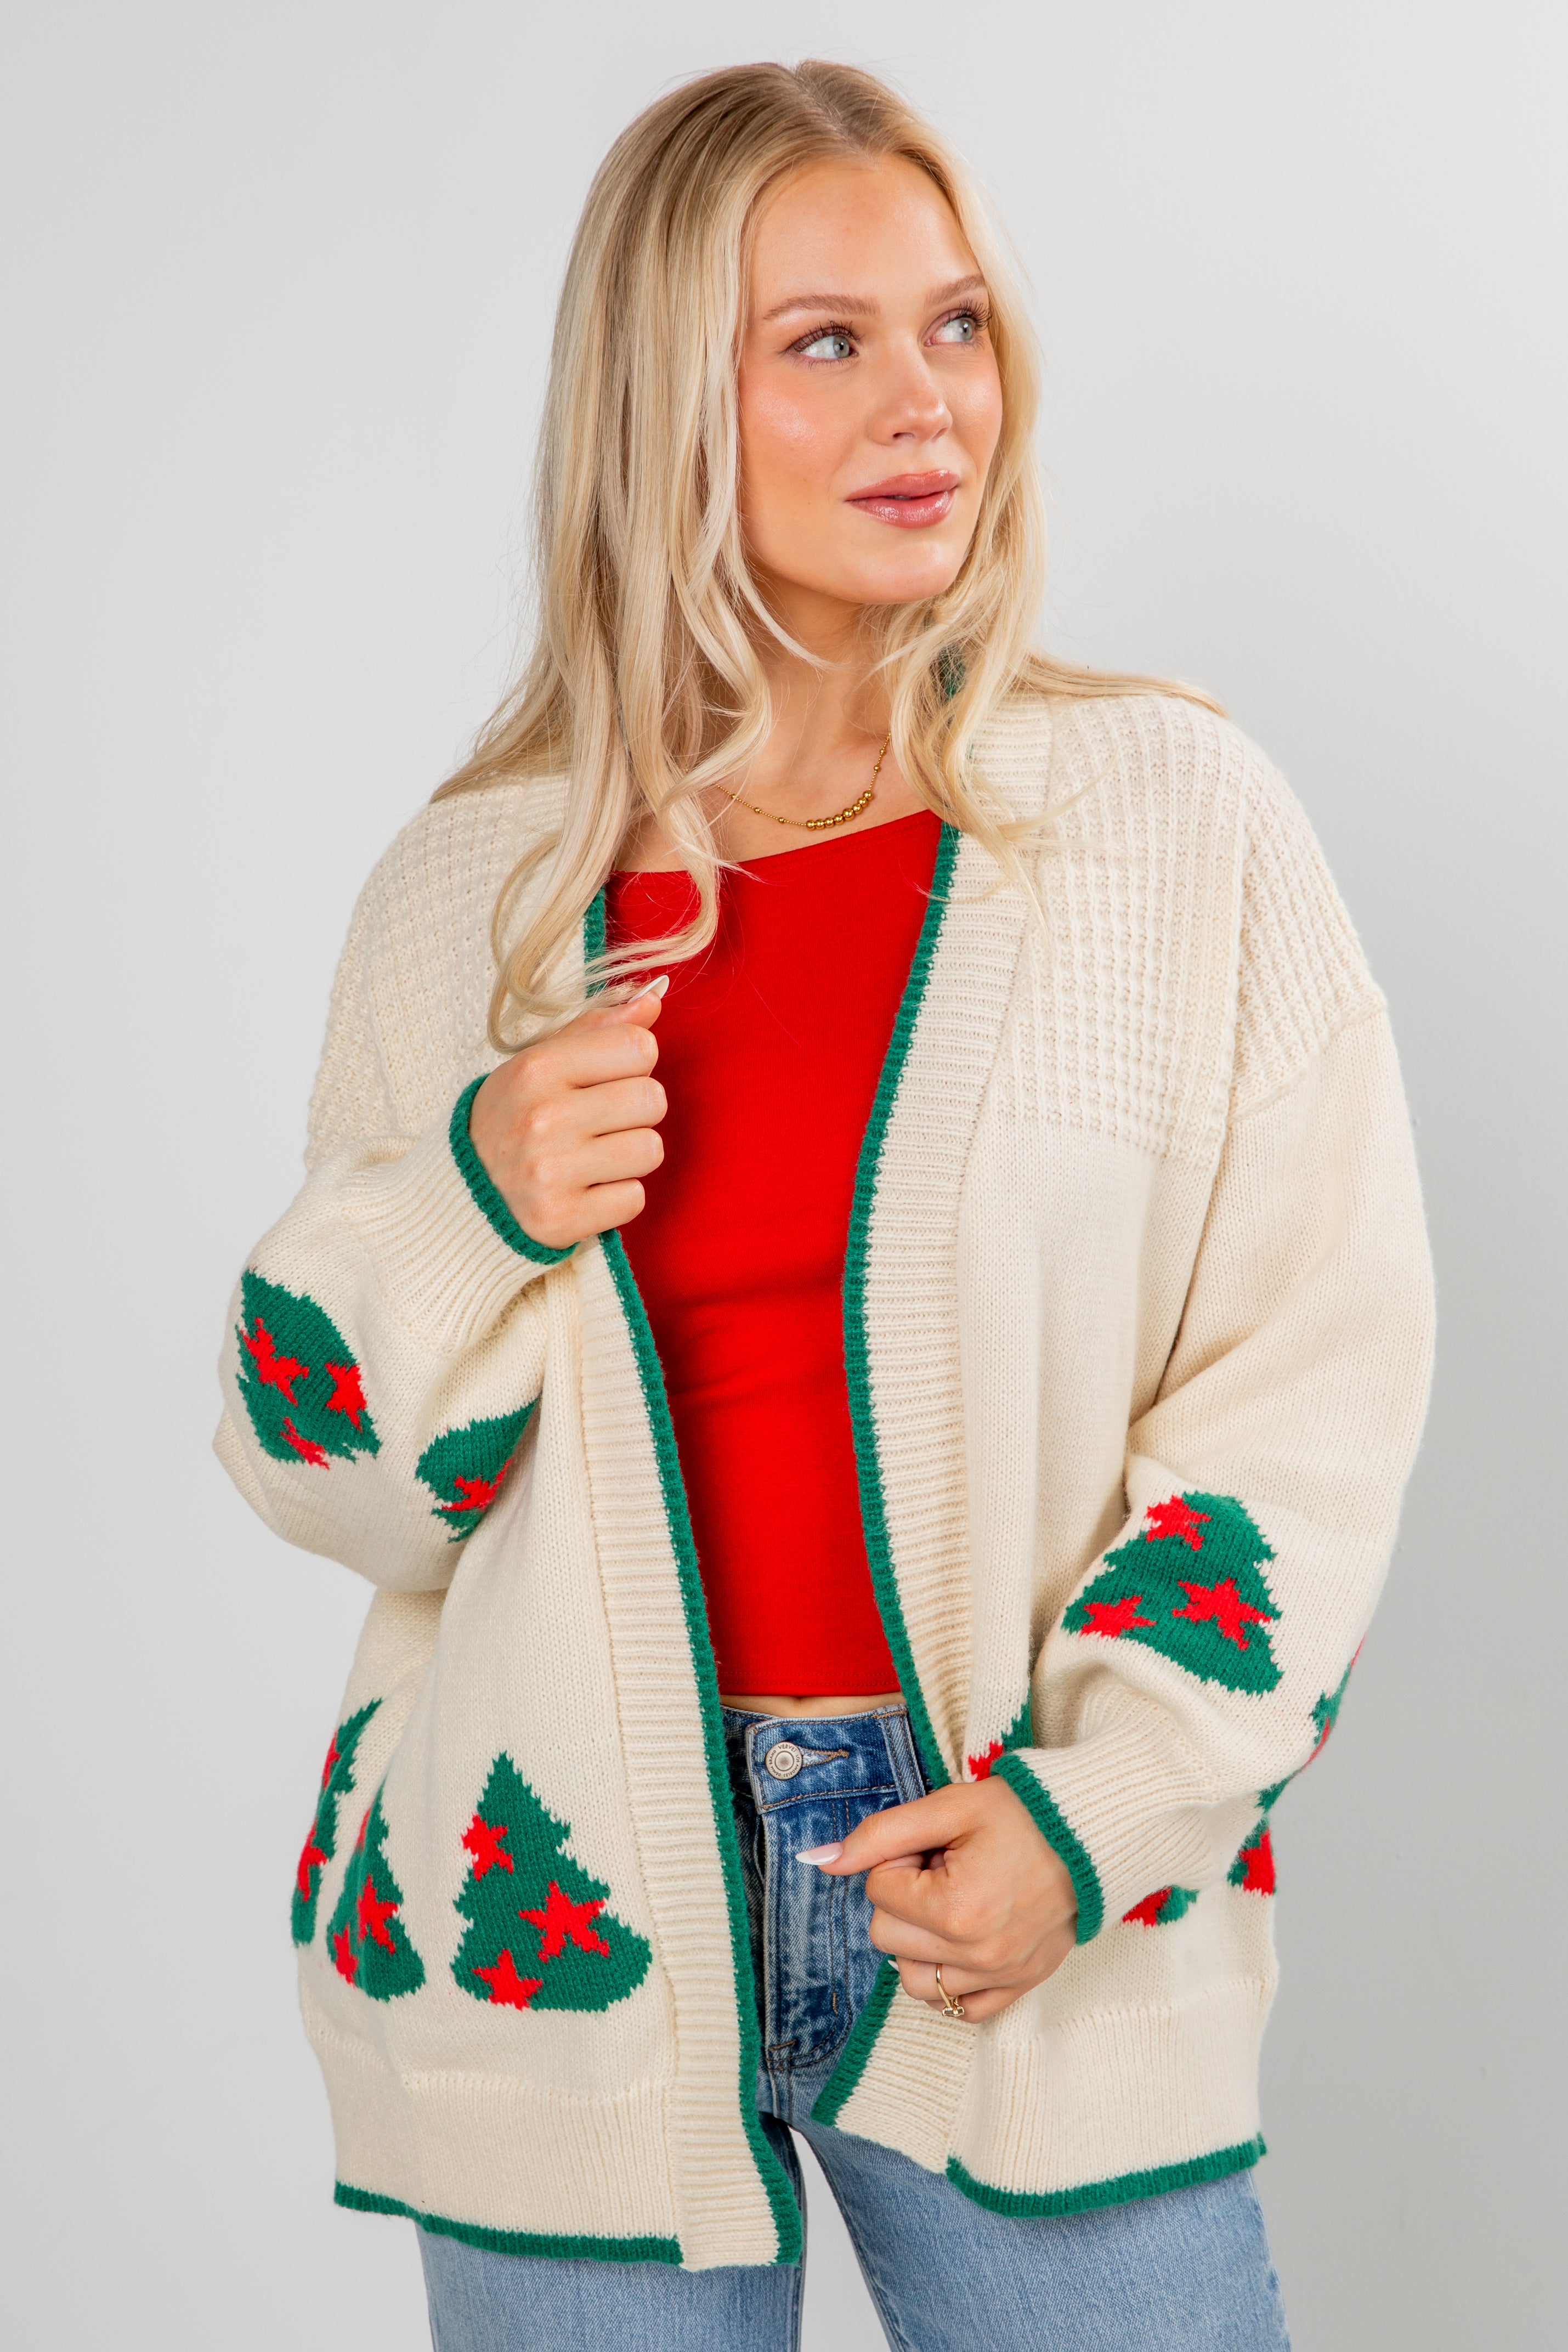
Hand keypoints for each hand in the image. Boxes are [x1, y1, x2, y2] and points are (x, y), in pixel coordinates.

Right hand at [468, 981, 667, 1249]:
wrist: (457, 1192)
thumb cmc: (512, 1117)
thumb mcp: (539, 1062)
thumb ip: (597, 1029)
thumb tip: (653, 999)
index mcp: (537, 1068)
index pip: (638, 1047)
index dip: (634, 1062)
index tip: (609, 1076)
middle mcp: (543, 1118)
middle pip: (652, 1099)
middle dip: (637, 1111)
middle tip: (603, 1121)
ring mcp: (550, 1173)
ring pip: (649, 1150)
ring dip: (630, 1155)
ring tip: (594, 1156)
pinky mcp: (560, 1220)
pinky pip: (633, 1199)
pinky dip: (616, 1197)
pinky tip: (586, 1189)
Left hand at [811, 1776, 1076, 2021]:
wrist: (1094, 1833)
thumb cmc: (1023, 1814)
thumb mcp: (949, 1807)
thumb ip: (880, 1835)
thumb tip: (820, 1859)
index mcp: (956, 1908)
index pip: (877, 1890)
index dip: (898, 1860)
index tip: (933, 1845)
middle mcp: (977, 1954)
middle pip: (887, 1935)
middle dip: (904, 1898)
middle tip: (944, 1868)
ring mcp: (1000, 1976)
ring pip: (913, 1980)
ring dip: (919, 1942)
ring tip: (953, 1903)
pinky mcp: (1019, 1986)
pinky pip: (958, 2009)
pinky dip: (949, 1979)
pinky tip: (962, 1940)